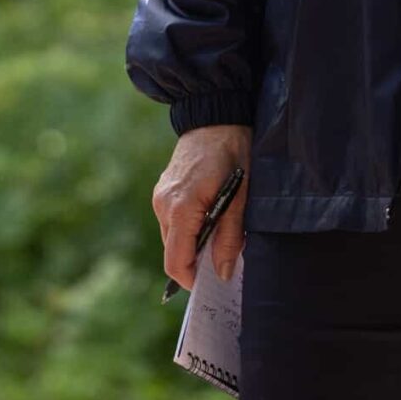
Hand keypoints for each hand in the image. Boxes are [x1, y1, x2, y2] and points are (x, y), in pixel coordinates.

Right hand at [153, 123, 251, 291]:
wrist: (216, 114)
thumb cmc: (233, 153)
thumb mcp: (240, 198)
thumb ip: (230, 237)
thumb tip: (223, 273)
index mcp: (180, 209)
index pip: (176, 262)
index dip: (193, 281)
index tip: (214, 285)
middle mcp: (163, 205)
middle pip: (174, 252)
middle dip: (196, 262)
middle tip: (225, 260)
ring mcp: (160, 196)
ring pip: (173, 238)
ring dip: (194, 244)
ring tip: (221, 233)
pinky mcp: (163, 190)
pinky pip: (173, 222)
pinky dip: (189, 228)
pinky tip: (211, 217)